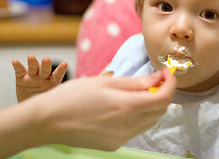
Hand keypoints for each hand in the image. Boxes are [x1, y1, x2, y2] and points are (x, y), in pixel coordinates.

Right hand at [12, 55, 67, 101]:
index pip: (57, 76)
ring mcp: (32, 77)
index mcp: (53, 82)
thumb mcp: (51, 102)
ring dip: (32, 62)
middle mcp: (43, 78)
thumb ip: (55, 99)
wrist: (30, 109)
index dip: (60, 70)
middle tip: (46, 59)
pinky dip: (17, 66)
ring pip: (33, 68)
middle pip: (45, 70)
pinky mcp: (21, 78)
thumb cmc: (44, 104)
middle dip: (45, 65)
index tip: (64, 64)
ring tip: (31, 57)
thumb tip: (67, 102)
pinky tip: (15, 61)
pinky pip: (20, 71)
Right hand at [32, 68, 175, 150]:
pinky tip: (124, 107)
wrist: (47, 121)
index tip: (167, 73)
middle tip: (154, 80)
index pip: (164, 98)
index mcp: (126, 107)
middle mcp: (127, 126)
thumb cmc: (73, 96)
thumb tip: (158, 78)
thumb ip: (136, 82)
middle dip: (162, 93)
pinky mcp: (114, 145)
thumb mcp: (105, 82)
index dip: (171, 83)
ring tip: (137, 92)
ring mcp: (121, 138)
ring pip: (149, 121)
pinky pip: (136, 130)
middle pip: (160, 110)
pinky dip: (138, 116)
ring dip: (151, 105)